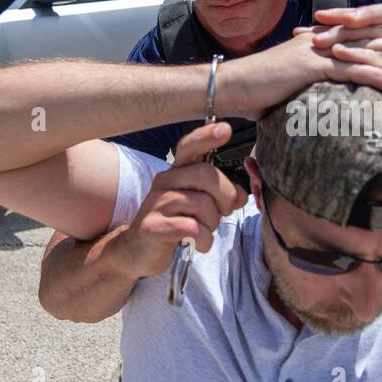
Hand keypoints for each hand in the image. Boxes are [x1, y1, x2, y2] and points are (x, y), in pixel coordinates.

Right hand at [121, 122, 246, 278]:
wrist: (138, 252)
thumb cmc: (176, 224)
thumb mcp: (201, 206)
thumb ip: (222, 195)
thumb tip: (243, 194)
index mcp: (177, 172)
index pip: (189, 147)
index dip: (206, 136)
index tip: (225, 129)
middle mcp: (164, 181)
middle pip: (205, 174)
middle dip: (226, 195)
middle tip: (225, 212)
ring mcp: (156, 203)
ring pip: (202, 204)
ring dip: (214, 223)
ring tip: (205, 231)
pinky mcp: (152, 226)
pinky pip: (193, 228)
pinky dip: (205, 240)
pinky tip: (200, 244)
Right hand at [219, 29, 381, 119]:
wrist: (231, 86)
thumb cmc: (256, 89)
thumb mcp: (291, 83)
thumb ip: (312, 85)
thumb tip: (325, 100)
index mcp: (320, 40)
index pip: (361, 33)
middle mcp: (322, 40)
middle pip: (372, 35)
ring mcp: (318, 51)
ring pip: (367, 50)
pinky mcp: (312, 67)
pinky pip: (351, 70)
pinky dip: (377, 77)